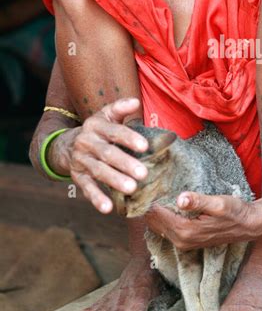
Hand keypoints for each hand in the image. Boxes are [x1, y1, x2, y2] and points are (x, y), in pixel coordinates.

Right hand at [62, 97, 149, 213]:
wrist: (66, 144)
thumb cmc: (98, 130)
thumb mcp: (106, 116)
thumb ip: (120, 109)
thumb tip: (136, 102)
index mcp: (95, 125)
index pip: (114, 132)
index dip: (129, 138)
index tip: (145, 146)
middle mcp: (86, 142)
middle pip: (107, 153)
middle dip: (125, 163)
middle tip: (143, 173)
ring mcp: (81, 160)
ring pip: (98, 171)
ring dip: (115, 180)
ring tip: (132, 188)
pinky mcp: (77, 176)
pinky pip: (86, 188)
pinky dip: (96, 198)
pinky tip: (108, 208)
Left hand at [144, 191, 261, 250]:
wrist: (248, 225)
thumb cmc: (235, 211)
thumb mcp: (219, 203)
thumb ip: (198, 201)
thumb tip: (180, 198)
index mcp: (185, 230)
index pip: (155, 214)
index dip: (148, 198)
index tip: (146, 183)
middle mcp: (180, 240)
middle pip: (152, 221)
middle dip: (148, 205)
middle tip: (147, 185)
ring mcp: (183, 243)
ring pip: (157, 226)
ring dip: (153, 212)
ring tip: (153, 192)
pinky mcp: (186, 241)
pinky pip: (165, 230)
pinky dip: (160, 218)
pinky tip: (163, 204)